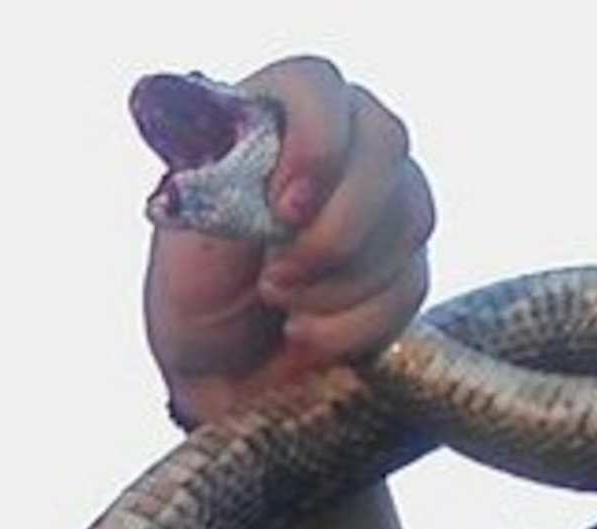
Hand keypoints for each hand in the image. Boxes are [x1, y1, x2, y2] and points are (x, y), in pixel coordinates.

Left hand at [145, 57, 433, 426]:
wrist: (218, 373)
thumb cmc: (197, 293)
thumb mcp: (187, 236)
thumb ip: (223, 182)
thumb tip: (260, 166)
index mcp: (278, 117)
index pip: (317, 86)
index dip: (314, 144)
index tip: (284, 211)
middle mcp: (342, 144)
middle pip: (385, 145)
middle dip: (332, 231)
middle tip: (273, 281)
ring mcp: (382, 203)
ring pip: (408, 219)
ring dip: (336, 285)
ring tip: (279, 304)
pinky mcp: (404, 265)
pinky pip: (408, 285)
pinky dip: (350, 327)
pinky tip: (304, 332)